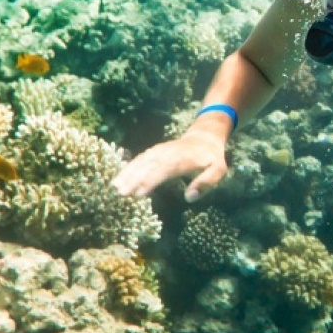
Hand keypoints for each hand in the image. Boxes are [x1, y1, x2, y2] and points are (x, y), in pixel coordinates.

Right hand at [111, 131, 226, 200]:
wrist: (204, 136)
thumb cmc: (211, 158)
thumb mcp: (218, 170)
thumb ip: (206, 183)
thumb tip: (190, 197)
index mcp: (183, 159)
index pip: (164, 170)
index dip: (151, 181)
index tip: (139, 193)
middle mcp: (168, 154)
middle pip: (148, 166)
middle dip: (133, 179)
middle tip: (120, 193)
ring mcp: (159, 151)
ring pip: (140, 161)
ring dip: (127, 173)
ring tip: (114, 186)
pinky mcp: (154, 152)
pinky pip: (139, 159)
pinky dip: (128, 167)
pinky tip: (119, 177)